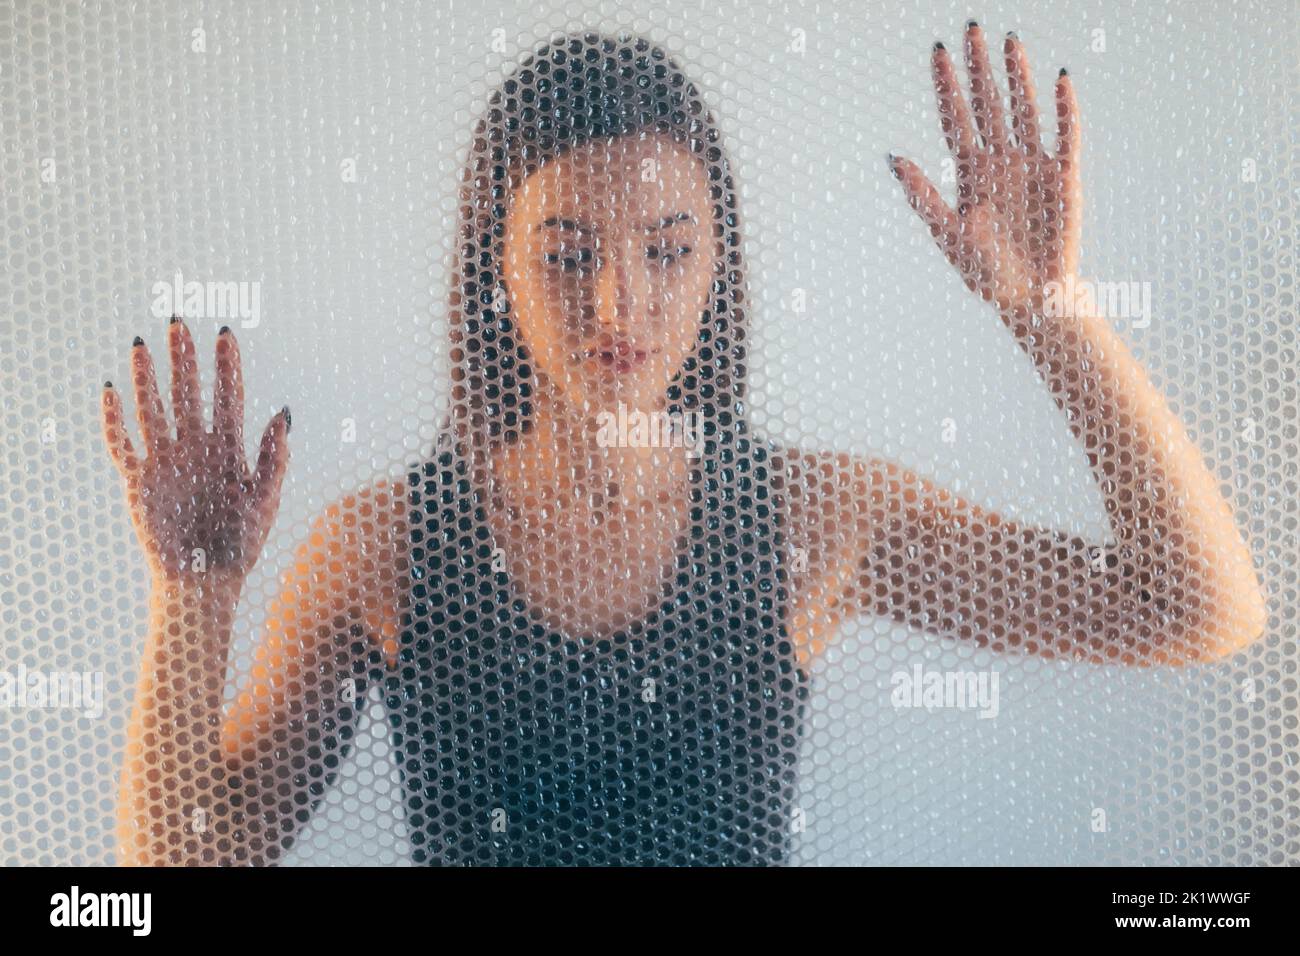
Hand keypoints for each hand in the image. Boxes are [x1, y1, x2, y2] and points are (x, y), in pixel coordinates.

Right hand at [101, 318, 289, 590]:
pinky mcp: (140, 482)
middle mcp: (196, 449)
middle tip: (179, 324)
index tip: (226, 334)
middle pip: (188, 394)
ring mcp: (166, 462)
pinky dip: (115, 421)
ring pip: (154, 410)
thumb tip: (284, 415)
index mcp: (229, 450)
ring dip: (147, 379)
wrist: (207, 582)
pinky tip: (111, 392)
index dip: (227, 367)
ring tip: (142, 346)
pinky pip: (122, 446)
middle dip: (184, 360)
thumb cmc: (241, 544)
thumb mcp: (266, 499)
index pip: (227, 398)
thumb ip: (274, 458)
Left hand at [890, 21, 1080, 315]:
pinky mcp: (1062, 177)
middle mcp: (1000, 161)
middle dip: (979, 68)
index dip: (947, 86)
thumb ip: (923, 196)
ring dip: (1017, 78)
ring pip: (1023, 110)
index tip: (938, 51)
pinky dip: (1064, 109)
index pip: (955, 118)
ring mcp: (1032, 165)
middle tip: (971, 29)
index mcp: (970, 173)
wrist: (1030, 299)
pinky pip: (1065, 135)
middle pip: (988, 104)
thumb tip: (894, 158)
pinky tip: (1060, 80)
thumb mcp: (948, 234)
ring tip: (1010, 41)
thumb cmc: (986, 274)